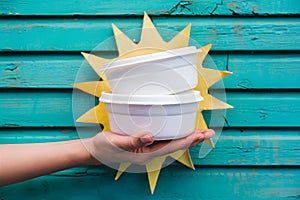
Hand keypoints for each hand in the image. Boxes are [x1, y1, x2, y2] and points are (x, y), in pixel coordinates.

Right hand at [85, 129, 214, 164]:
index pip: (171, 148)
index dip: (187, 140)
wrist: (94, 151)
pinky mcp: (144, 146)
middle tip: (208, 132)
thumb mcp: (115, 142)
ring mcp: (148, 151)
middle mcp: (149, 154)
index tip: (200, 134)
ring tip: (200, 132)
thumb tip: (150, 136)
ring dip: (187, 138)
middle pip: (176, 147)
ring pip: (172, 144)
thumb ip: (132, 140)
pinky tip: (180, 132)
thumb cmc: (103, 147)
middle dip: (193, 140)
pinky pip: (164, 142)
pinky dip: (176, 136)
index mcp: (145, 155)